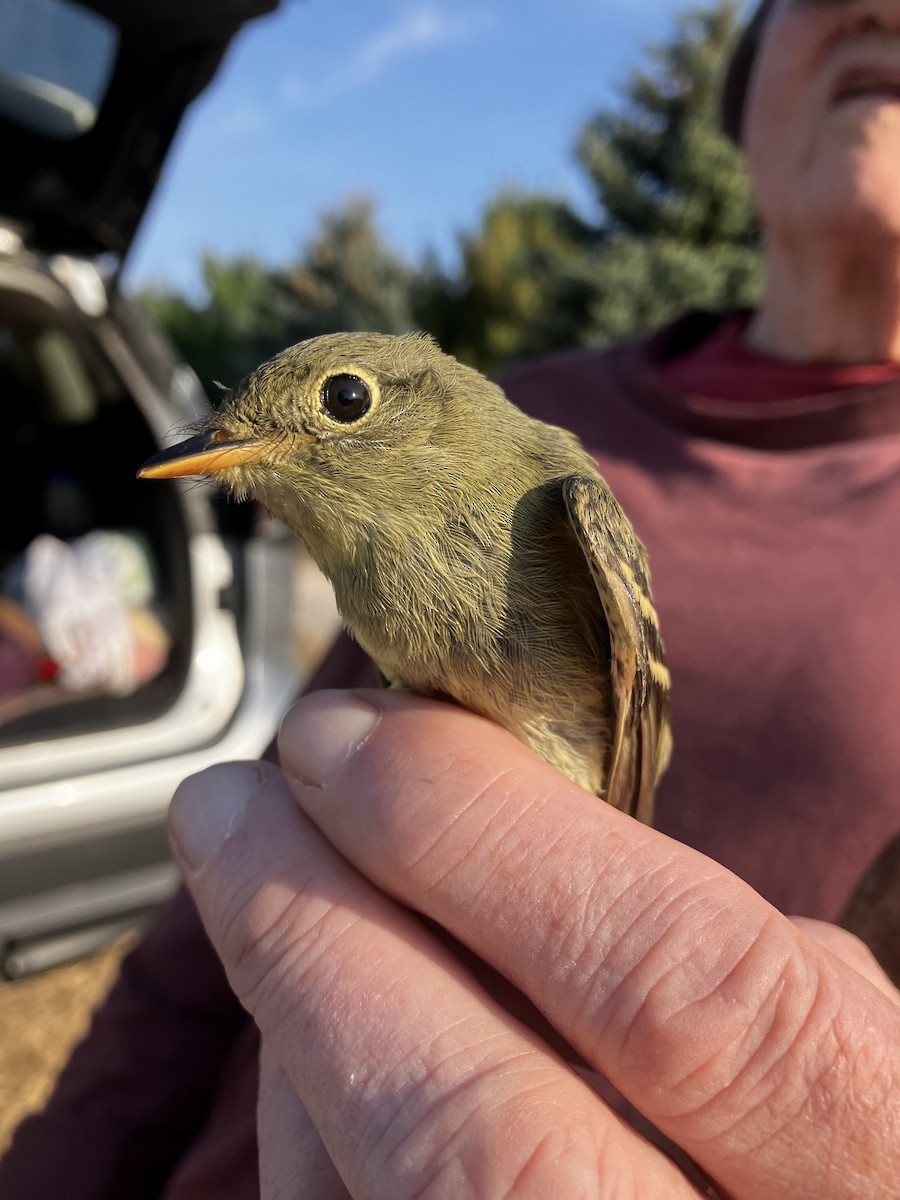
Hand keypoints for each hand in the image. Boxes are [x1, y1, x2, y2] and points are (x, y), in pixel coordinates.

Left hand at [169, 690, 899, 1198]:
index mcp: (875, 1174)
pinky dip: (311, 1131)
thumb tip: (534, 833)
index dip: (484, 836)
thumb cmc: (840, 1162)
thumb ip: (739, 966)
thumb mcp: (857, 1061)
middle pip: (485, 1139)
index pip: (677, 988)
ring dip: (297, 1026)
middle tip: (234, 803)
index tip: (354, 738)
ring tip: (262, 900)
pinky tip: (306, 1046)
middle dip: (323, 930)